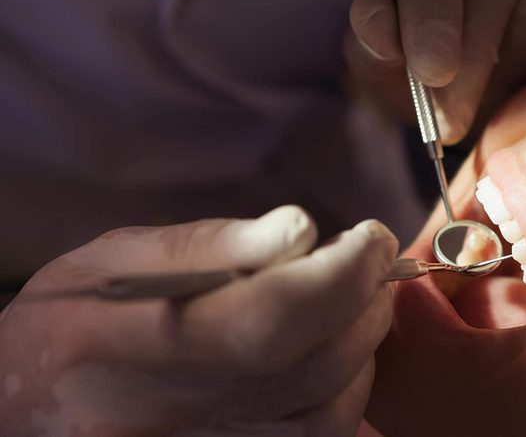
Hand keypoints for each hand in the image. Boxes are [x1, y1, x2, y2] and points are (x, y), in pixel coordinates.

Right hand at [0, 206, 397, 436]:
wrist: (29, 406)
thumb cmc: (67, 319)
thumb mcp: (115, 258)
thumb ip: (211, 244)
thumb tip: (300, 228)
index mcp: (135, 346)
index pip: (267, 320)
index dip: (338, 276)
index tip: (370, 237)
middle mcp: (178, 413)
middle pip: (312, 366)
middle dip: (365, 300)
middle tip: (372, 254)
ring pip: (329, 408)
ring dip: (366, 340)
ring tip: (359, 291)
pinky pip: (318, 435)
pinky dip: (351, 383)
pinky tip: (340, 344)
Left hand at [346, 0, 525, 144]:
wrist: (460, 74)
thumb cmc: (416, 61)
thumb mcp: (381, 54)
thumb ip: (374, 36)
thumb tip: (379, 25)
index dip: (433, 14)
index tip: (432, 72)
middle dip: (471, 62)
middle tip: (450, 124)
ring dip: (509, 72)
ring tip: (482, 109)